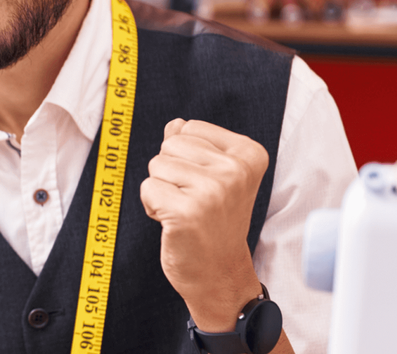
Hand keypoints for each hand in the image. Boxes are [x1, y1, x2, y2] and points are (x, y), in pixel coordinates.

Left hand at [141, 119, 267, 331]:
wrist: (220, 273)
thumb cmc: (214, 222)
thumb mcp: (214, 177)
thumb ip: (195, 145)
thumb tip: (175, 123)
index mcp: (249, 154)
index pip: (189, 127)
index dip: (185, 156)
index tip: (204, 184)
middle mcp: (236, 170)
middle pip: (170, 144)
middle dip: (170, 171)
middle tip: (191, 200)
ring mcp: (214, 190)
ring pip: (156, 165)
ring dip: (161, 189)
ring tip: (184, 211)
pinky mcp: (188, 211)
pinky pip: (147, 188)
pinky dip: (151, 205)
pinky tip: (173, 222)